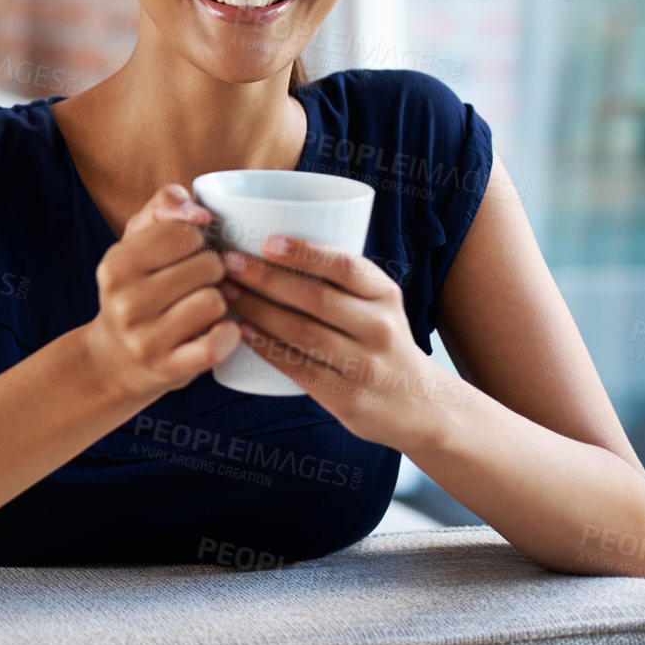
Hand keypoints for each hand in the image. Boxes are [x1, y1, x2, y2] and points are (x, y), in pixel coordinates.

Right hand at [81, 183, 243, 401]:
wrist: (113, 360)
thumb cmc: (135, 291)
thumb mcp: (135, 243)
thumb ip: (163, 206)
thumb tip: (199, 210)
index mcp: (116, 265)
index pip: (182, 232)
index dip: (196, 239)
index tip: (186, 254)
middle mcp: (125, 302)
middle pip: (206, 266)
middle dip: (212, 271)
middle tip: (198, 283)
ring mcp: (145, 339)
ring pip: (214, 301)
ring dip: (219, 302)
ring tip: (203, 307)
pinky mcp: (168, 369)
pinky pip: (218, 343)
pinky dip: (228, 335)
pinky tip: (220, 331)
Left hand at [219, 235, 465, 449]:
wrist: (416, 403)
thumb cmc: (378, 339)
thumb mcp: (376, 304)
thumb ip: (338, 279)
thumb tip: (267, 244)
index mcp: (385, 295)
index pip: (346, 267)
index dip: (305, 252)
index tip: (266, 241)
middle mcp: (380, 328)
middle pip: (316, 298)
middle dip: (265, 278)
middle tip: (227, 264)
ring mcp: (366, 365)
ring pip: (302, 333)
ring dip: (258, 311)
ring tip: (227, 294)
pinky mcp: (348, 397)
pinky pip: (300, 368)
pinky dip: (268, 348)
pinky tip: (243, 333)